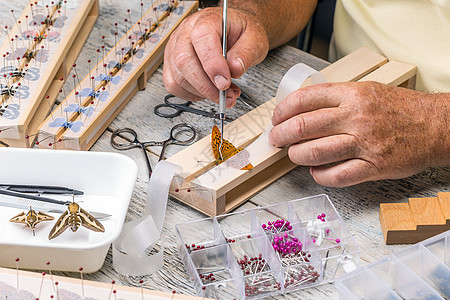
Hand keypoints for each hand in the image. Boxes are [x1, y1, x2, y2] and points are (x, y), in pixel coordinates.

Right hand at [163, 7, 268, 106]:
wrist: (233, 31)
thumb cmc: (240, 32)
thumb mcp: (254, 38)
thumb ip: (247, 53)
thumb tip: (235, 69)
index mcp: (207, 20)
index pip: (202, 39)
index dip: (212, 64)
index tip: (225, 82)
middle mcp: (186, 32)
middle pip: (184, 61)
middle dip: (206, 86)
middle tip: (226, 95)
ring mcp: (175, 48)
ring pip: (178, 77)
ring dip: (202, 93)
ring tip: (224, 93)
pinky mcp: (172, 64)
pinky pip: (174, 85)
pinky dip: (192, 94)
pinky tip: (209, 91)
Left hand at [269, 81, 448, 186]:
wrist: (436, 126)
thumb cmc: (400, 109)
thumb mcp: (367, 90)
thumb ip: (336, 98)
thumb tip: (301, 110)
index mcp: (352, 94)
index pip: (304, 100)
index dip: (282, 111)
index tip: (276, 118)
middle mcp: (355, 117)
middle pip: (302, 126)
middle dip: (281, 135)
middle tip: (276, 139)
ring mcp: (364, 143)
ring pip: (314, 153)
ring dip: (296, 156)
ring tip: (294, 155)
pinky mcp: (373, 166)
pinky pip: (336, 176)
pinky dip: (320, 176)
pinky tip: (316, 172)